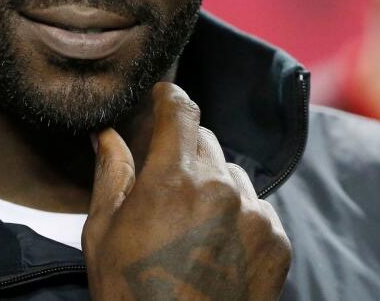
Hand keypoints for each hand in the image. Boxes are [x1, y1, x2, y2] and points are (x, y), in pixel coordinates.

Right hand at [83, 82, 291, 299]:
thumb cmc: (130, 295)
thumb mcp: (103, 234)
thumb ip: (111, 175)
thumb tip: (106, 135)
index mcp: (173, 178)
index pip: (181, 110)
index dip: (170, 98)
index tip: (164, 98)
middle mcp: (221, 187)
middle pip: (206, 141)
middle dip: (185, 152)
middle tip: (166, 185)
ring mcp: (255, 215)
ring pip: (234, 175)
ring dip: (214, 186)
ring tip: (190, 229)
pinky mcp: (277, 241)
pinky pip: (258, 209)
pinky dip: (239, 218)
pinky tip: (216, 249)